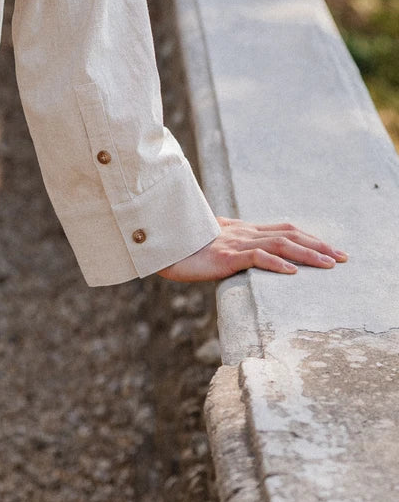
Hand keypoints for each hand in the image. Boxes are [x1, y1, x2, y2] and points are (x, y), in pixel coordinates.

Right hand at [157, 216, 347, 281]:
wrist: (156, 241)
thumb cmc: (179, 245)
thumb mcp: (210, 245)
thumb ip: (228, 248)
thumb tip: (239, 257)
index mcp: (242, 230)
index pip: (283, 230)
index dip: (309, 238)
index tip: (331, 250)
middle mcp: (242, 232)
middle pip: (289, 235)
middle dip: (319, 246)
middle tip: (344, 258)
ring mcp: (234, 242)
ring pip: (279, 244)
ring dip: (308, 254)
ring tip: (330, 265)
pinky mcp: (224, 255)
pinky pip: (255, 257)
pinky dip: (276, 262)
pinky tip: (293, 272)